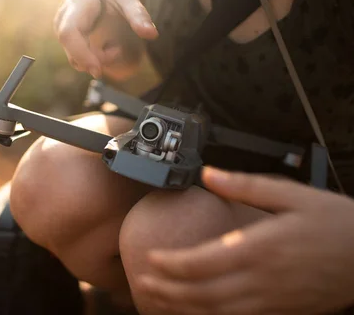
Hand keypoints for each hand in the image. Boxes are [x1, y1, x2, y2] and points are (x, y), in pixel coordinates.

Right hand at [53, 0, 157, 79]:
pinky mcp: (69, 41)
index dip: (80, 53)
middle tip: (117, 51)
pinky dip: (97, 59)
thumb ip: (138, 15)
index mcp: (75, 6)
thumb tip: (152, 34)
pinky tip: (110, 47)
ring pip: (75, 58)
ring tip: (116, 47)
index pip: (69, 33)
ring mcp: (63, 32)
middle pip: (71, 50)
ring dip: (98, 59)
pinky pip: (79, 58)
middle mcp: (63, 20)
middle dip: (95, 59)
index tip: (98, 69)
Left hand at [136, 167, 353, 314]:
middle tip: (142, 284)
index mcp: (260, 247)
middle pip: (203, 293)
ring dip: (184, 309)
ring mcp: (272, 301)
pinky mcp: (282, 311)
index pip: (203, 262)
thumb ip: (245, 186)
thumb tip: (207, 174)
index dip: (171, 264)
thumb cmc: (334, 222)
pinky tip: (196, 313)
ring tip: (159, 301)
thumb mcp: (292, 194)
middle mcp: (262, 279)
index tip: (150, 258)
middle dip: (168, 291)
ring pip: (217, 313)